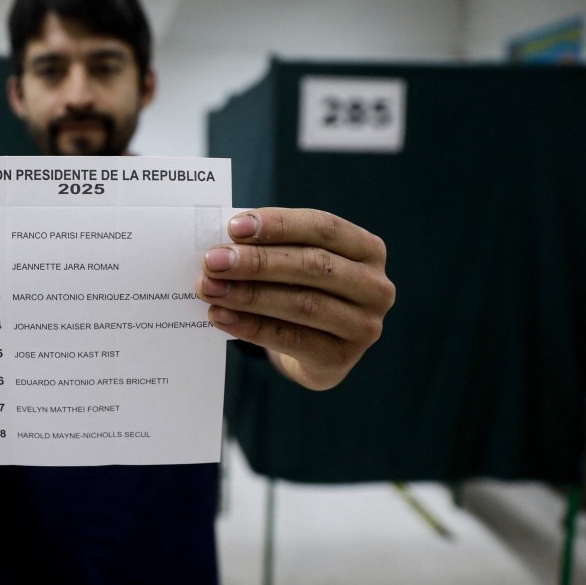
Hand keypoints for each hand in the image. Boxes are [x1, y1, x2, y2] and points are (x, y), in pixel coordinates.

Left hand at [197, 208, 394, 390]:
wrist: (313, 350)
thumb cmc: (300, 290)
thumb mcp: (295, 263)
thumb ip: (270, 248)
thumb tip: (223, 244)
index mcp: (367, 249)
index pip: (323, 227)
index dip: (279, 225)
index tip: (234, 227)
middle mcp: (375, 286)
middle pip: (313, 265)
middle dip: (257, 262)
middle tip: (213, 261)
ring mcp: (363, 326)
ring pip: (302, 304)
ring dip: (248, 295)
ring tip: (210, 289)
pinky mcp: (341, 359)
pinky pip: (291, 339)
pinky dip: (251, 327)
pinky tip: (221, 316)